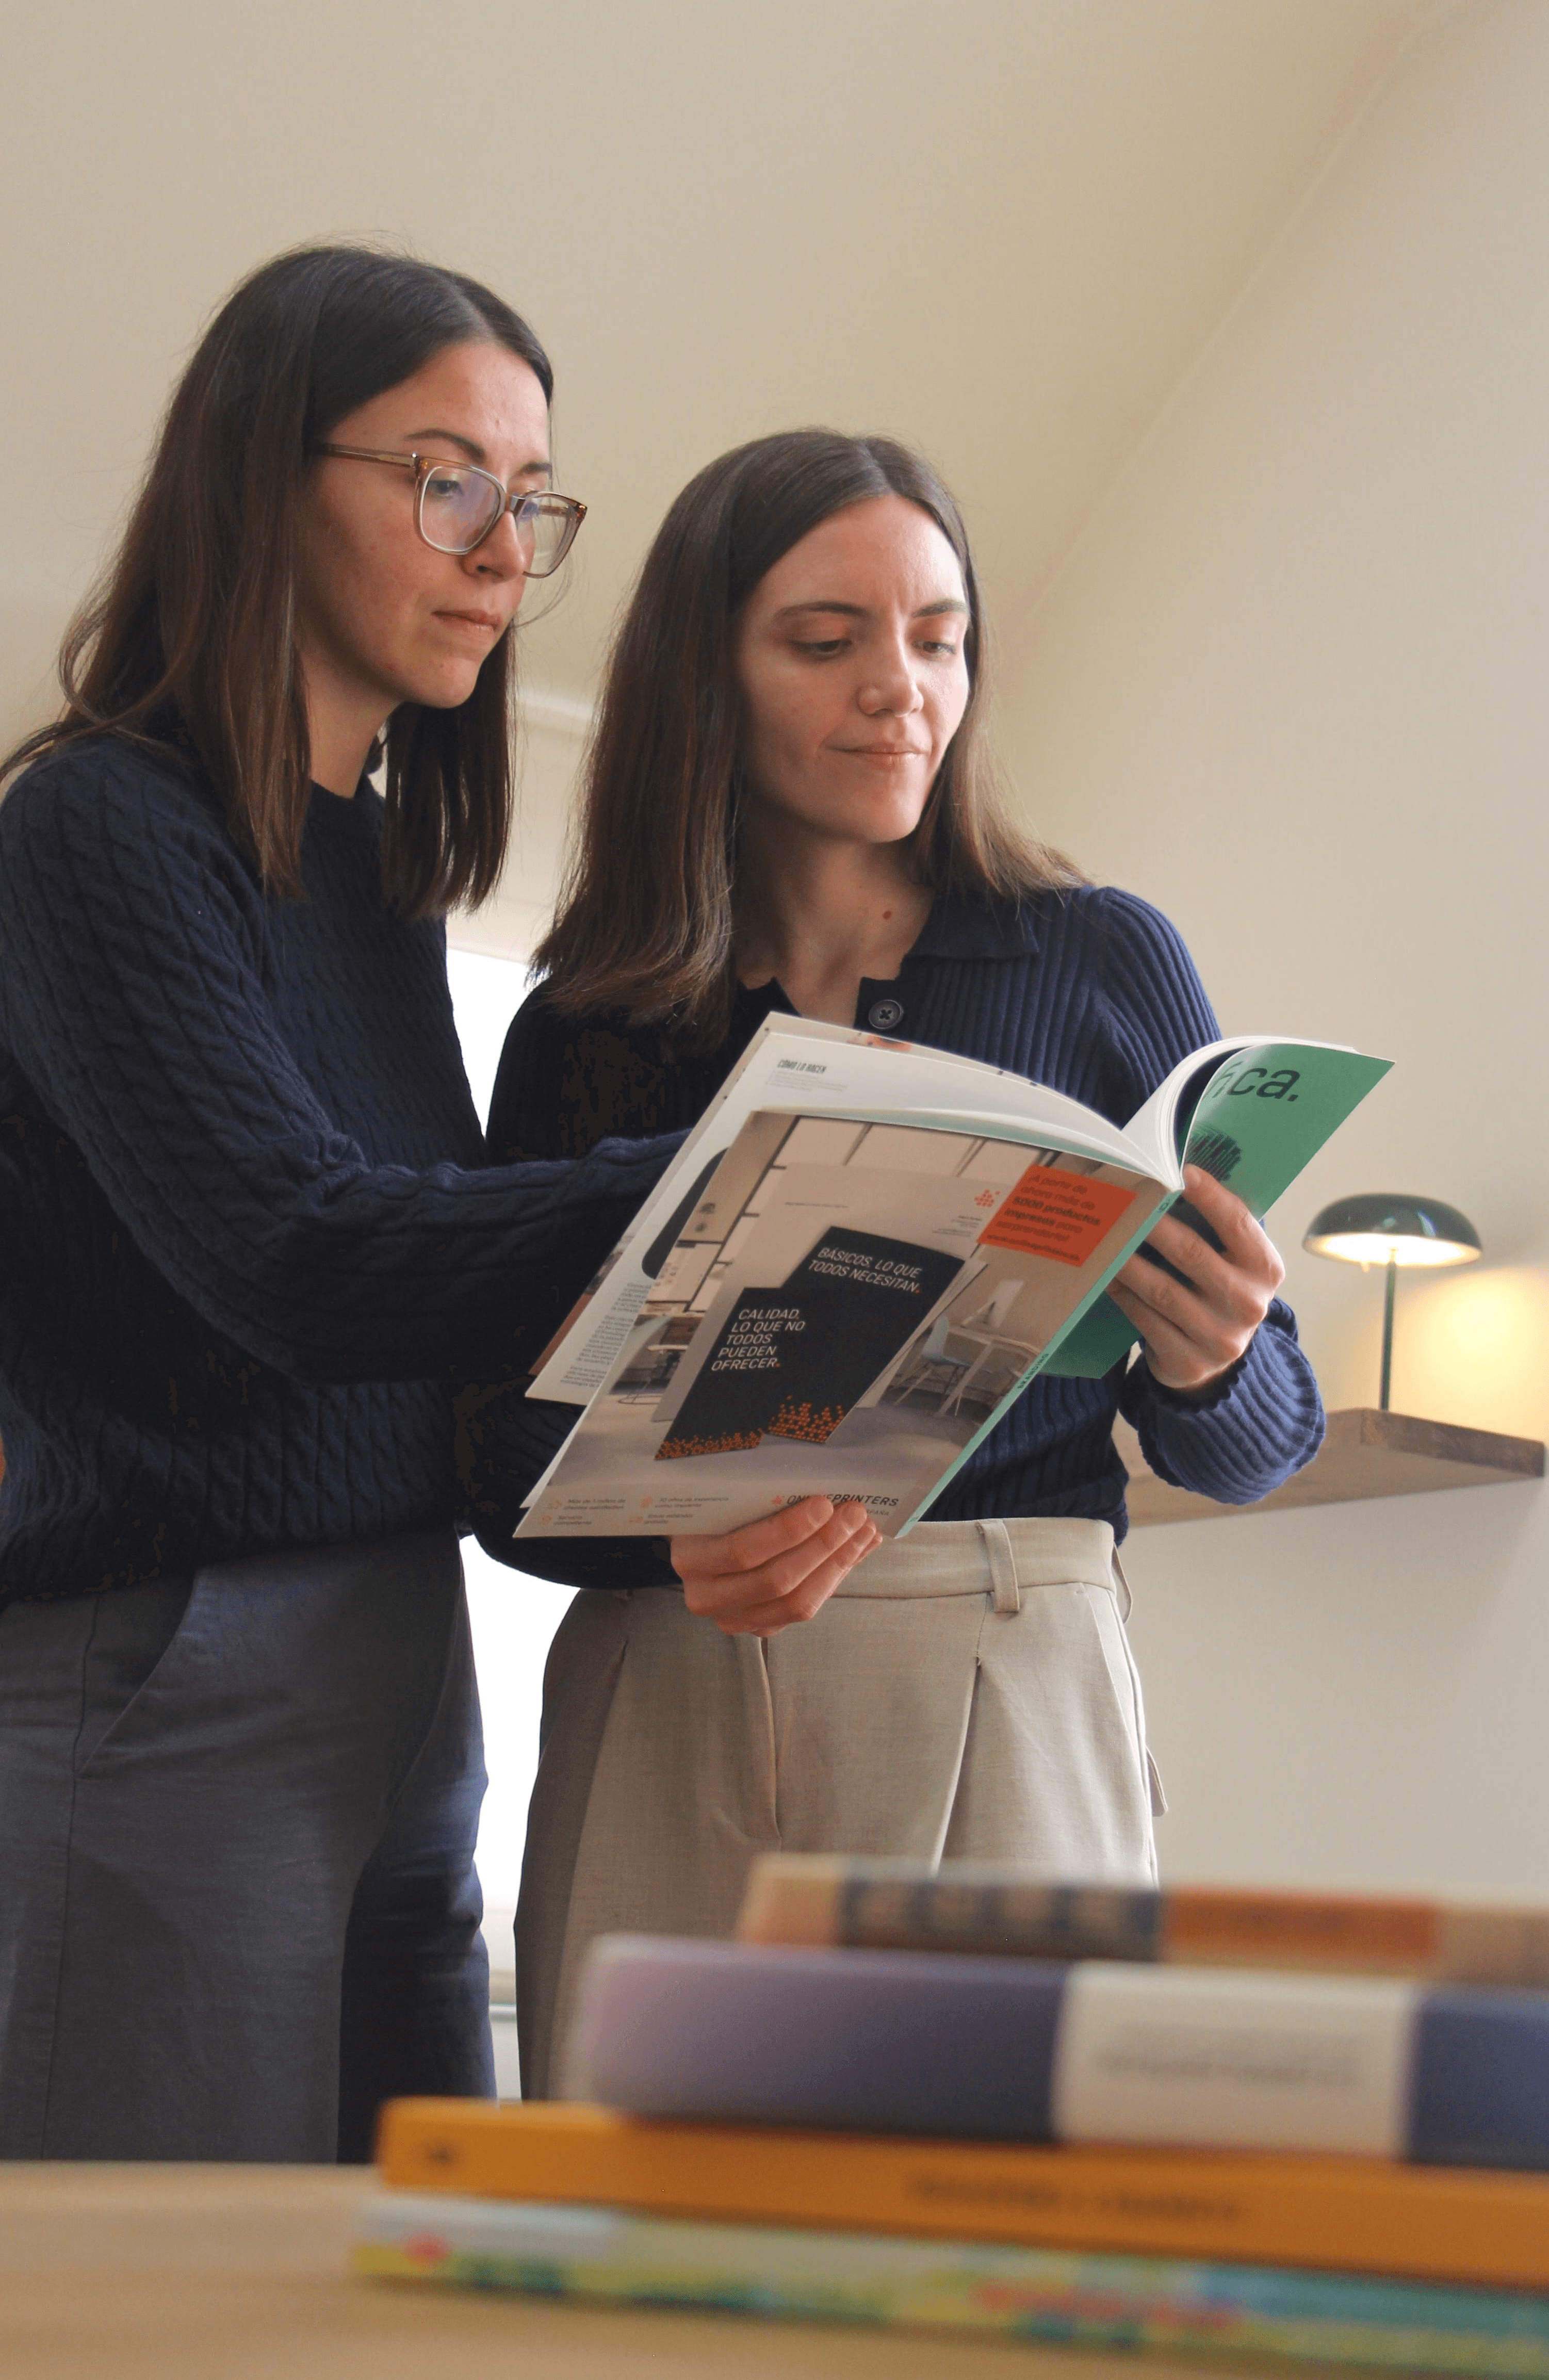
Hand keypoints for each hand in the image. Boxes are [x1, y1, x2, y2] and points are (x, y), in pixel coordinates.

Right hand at [671, 1497, 879, 1638]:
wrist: (697, 1542)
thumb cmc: (715, 1511)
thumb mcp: (722, 1497)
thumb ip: (758, 1494)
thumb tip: (820, 1486)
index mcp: (691, 1558)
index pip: (742, 1551)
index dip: (788, 1531)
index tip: (825, 1504)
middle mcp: (706, 1596)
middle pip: (776, 1580)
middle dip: (824, 1545)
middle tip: (855, 1515)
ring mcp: (733, 1618)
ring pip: (796, 1603)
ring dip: (838, 1564)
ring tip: (865, 1532)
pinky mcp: (759, 1627)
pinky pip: (804, 1609)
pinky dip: (835, 1578)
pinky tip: (856, 1549)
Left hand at [1107, 1164, 1284, 1395]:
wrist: (1219, 1361)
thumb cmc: (1220, 1291)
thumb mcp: (1235, 1262)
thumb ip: (1218, 1230)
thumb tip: (1175, 1180)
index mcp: (1266, 1269)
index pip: (1237, 1223)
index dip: (1210, 1196)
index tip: (1182, 1171)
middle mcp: (1248, 1304)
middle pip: (1191, 1253)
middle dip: (1152, 1223)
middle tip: (1123, 1200)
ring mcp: (1219, 1337)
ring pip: (1161, 1289)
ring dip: (1127, 1259)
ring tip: (1103, 1235)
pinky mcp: (1188, 1361)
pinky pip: (1145, 1319)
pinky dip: (1122, 1293)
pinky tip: (1104, 1274)